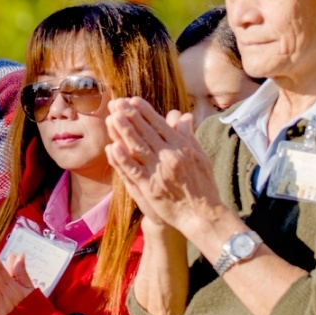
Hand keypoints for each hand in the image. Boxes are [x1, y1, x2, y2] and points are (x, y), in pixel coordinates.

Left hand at [105, 98, 223, 234]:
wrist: (202, 214)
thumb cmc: (203, 184)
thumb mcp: (200, 156)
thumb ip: (188, 135)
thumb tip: (183, 115)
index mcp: (182, 147)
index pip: (160, 125)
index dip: (145, 112)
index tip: (133, 100)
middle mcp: (170, 156)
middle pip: (146, 133)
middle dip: (130, 117)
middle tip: (117, 104)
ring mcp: (159, 172)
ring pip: (138, 148)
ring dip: (123, 132)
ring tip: (112, 117)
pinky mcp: (150, 188)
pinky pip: (133, 171)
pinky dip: (122, 159)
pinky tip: (112, 147)